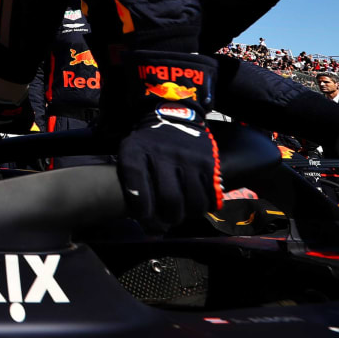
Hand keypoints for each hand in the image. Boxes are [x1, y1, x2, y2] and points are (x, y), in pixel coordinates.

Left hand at [115, 51, 220, 230]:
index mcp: (136, 152)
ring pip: (192, 202)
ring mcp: (188, 158)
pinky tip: (194, 204)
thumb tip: (144, 218)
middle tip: (163, 222)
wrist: (173, 115)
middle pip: (168, 199)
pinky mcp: (208, 162)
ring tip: (179, 213)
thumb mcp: (129, 153)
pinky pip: (210, 196)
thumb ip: (130, 182)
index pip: (136, 188)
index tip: (143, 217)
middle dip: (165, 219)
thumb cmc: (147, 144)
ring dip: (185, 215)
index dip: (140, 210)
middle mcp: (163, 154)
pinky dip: (203, 207)